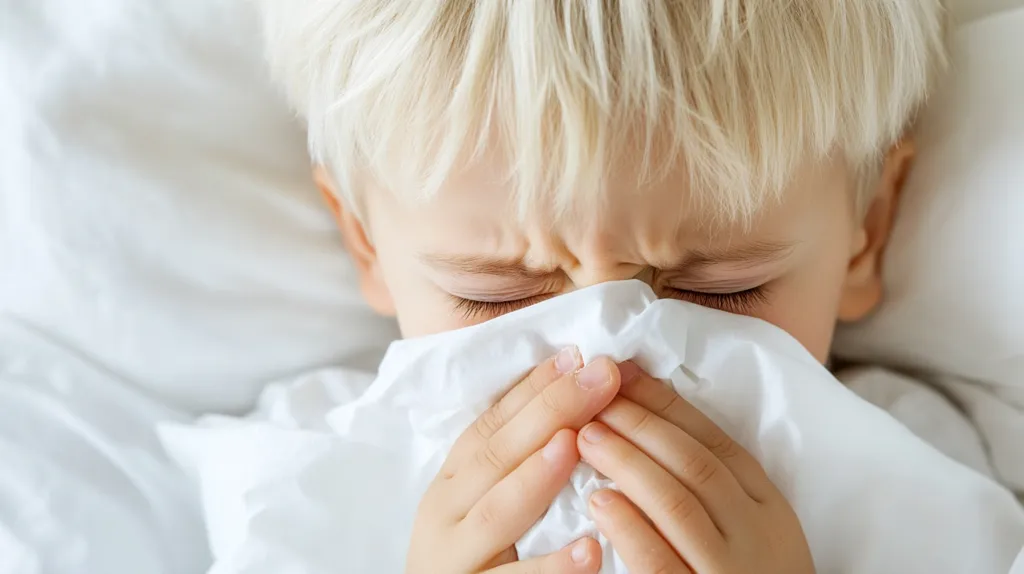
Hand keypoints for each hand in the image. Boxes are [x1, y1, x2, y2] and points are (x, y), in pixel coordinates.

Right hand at [406, 348, 622, 573]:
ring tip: (576, 444)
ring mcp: (457, 560)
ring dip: (537, 477)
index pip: (492, 424)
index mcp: (451, 482)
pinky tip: (591, 549)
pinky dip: (552, 567)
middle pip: (495, 456)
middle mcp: (445, 515)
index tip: (578, 355)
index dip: (533, 388)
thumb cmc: (472, 554)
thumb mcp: (481, 498)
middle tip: (599, 377)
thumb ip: (514, 454)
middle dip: (549, 412)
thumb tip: (569, 387)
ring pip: (495, 516)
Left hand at [577, 364, 814, 573]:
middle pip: (695, 463)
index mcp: (769, 507)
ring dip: (627, 462)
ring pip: (678, 504)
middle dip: (640, 423)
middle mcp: (757, 535)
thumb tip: (653, 417)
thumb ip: (714, 485)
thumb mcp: (749, 530)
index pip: (715, 441)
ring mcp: (733, 571)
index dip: (666, 404)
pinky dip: (630, 528)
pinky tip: (598, 501)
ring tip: (585, 435)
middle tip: (593, 397)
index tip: (624, 375)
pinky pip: (662, 562)